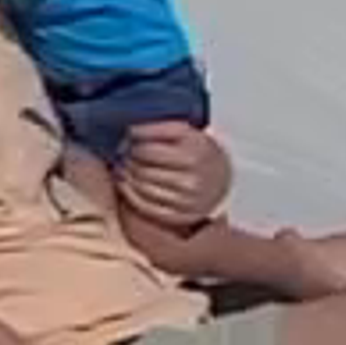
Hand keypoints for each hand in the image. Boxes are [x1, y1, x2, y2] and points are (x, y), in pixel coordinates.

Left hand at [112, 120, 229, 240]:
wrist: (222, 181)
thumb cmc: (198, 153)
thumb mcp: (187, 133)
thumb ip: (159, 128)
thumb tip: (128, 133)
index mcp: (195, 150)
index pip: (148, 147)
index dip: (132, 140)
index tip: (128, 137)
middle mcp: (193, 176)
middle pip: (142, 166)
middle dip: (128, 157)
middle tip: (123, 152)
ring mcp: (187, 198)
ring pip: (141, 185)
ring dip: (126, 174)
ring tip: (123, 166)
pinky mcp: (180, 216)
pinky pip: (145, 206)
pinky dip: (129, 194)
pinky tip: (125, 184)